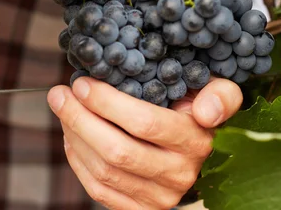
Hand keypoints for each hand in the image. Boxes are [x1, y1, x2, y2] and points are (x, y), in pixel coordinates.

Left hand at [47, 77, 242, 209]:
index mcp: (195, 142)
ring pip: (105, 171)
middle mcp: (179, 175)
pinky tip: (71, 136)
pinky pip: (99, 190)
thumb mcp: (218, 93)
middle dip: (80, 119)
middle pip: (118, 151)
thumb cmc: (198, 111)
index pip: (145, 124)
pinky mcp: (140, 209)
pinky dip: (78, 161)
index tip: (83, 84)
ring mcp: (158, 197)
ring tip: (62, 109)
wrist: (201, 154)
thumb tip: (206, 111)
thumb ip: (221, 95)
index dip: (108, 104)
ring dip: (75, 137)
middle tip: (60, 94)